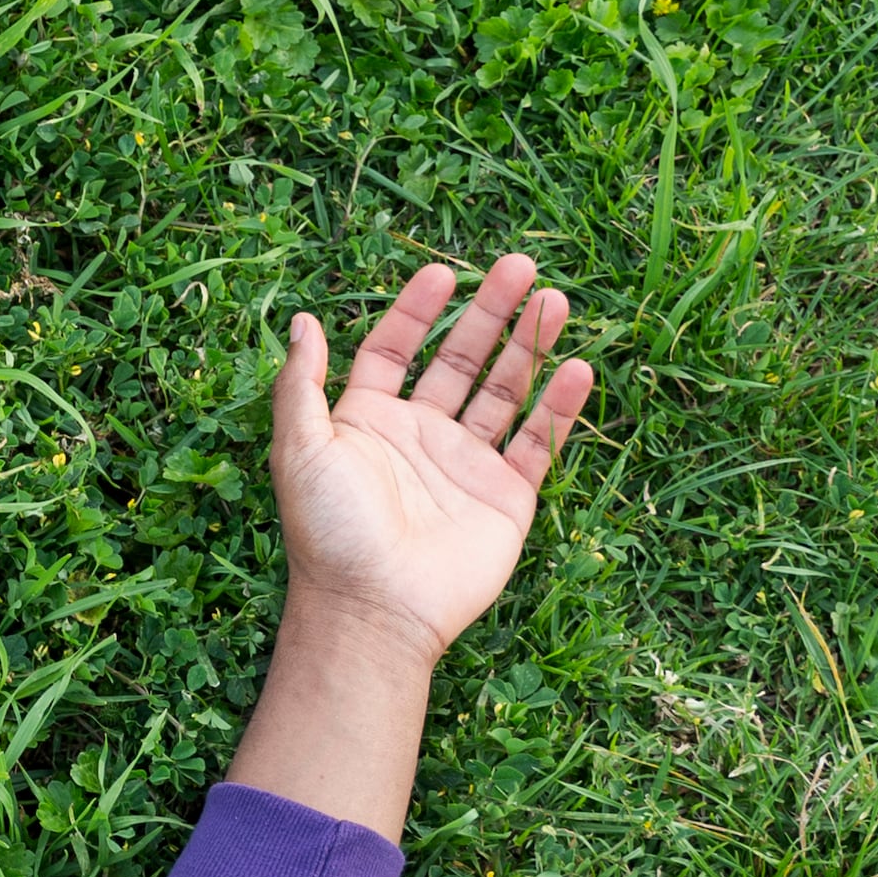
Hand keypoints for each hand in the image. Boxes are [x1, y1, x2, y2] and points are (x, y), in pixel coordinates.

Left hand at [267, 254, 596, 657]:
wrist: (374, 610)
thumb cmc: (329, 532)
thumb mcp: (300, 449)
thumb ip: (301, 384)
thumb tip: (303, 321)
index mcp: (368, 423)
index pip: (394, 350)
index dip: (416, 312)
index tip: (443, 273)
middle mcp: (419, 438)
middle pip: (459, 360)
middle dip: (488, 313)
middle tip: (518, 267)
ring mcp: (465, 466)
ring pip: (504, 392)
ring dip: (529, 346)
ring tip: (554, 300)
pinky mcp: (505, 498)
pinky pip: (538, 443)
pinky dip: (559, 407)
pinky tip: (577, 368)